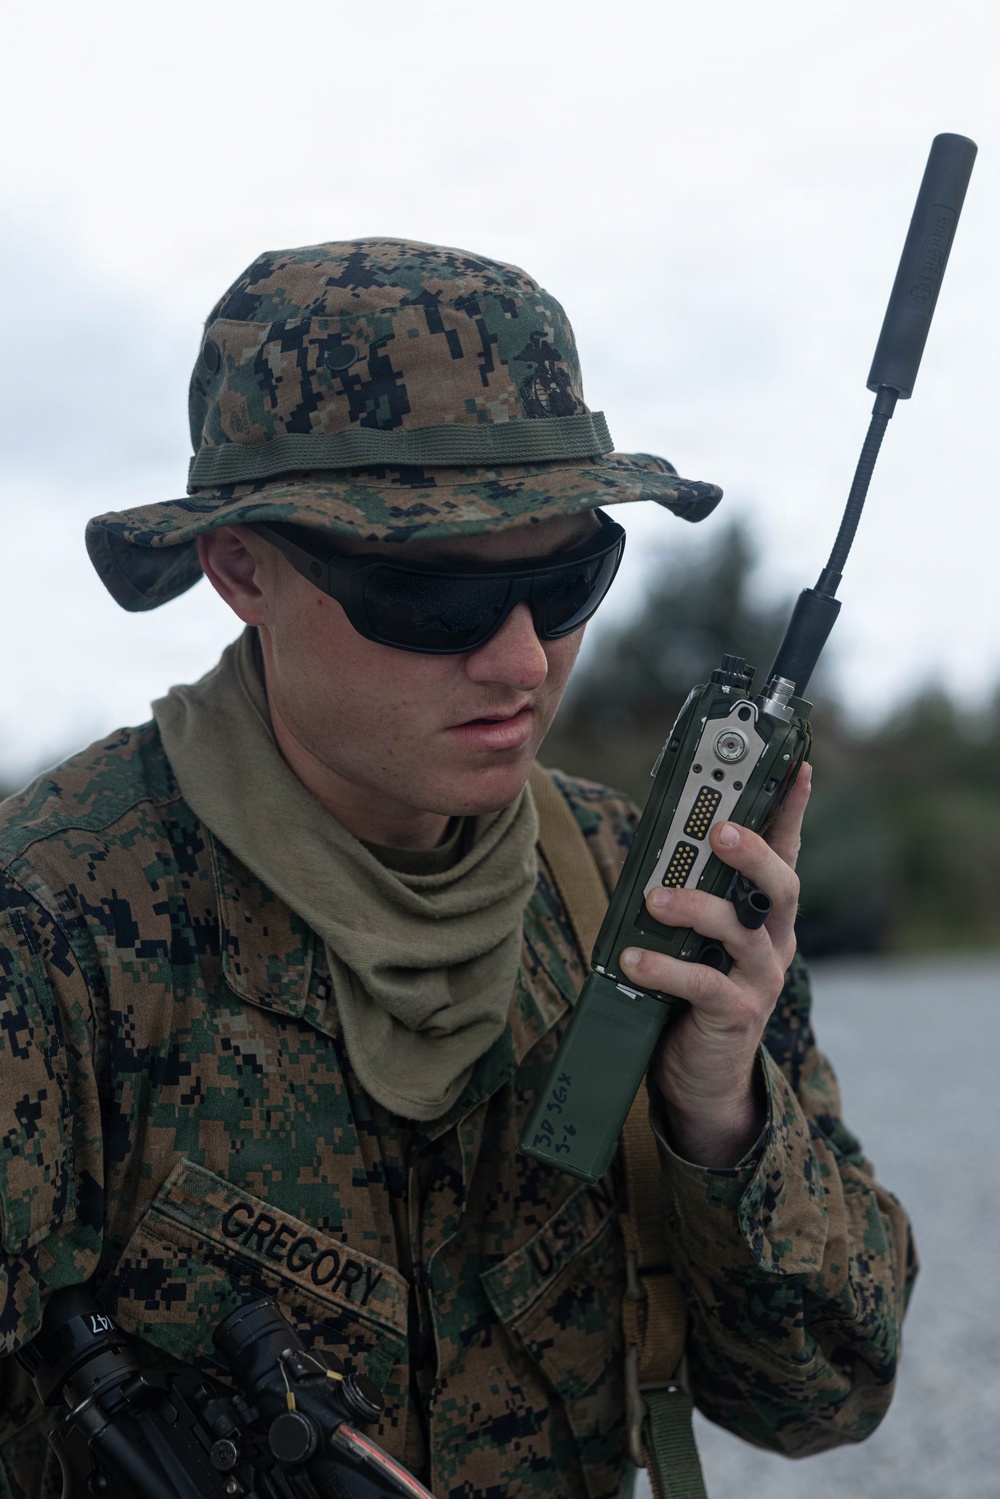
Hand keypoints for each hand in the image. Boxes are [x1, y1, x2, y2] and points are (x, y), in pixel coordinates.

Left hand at [619, 762, 811, 1167]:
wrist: (702, 1079)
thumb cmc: (690, 995)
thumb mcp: (691, 939)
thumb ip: (684, 898)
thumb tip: (651, 852)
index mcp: (764, 916)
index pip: (784, 853)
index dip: (793, 811)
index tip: (798, 767)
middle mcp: (771, 942)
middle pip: (779, 887)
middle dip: (753, 852)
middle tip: (720, 831)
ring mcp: (759, 981)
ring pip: (742, 932)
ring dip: (697, 907)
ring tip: (655, 898)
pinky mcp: (735, 1016)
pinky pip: (704, 985)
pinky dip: (666, 969)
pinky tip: (633, 960)